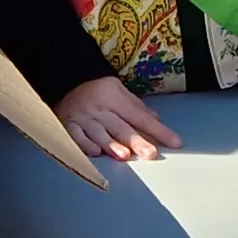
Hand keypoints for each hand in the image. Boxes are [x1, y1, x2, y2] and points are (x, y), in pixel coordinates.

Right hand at [58, 77, 180, 162]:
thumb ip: (136, 106)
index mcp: (114, 97)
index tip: (174, 142)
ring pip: (98, 132)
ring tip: (124, 155)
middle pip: (120, 126)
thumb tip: (157, 121)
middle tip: (151, 153)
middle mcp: (99, 108)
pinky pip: (76, 136)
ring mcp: (83, 117)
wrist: (63, 82)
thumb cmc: (96, 90)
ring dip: (111, 144)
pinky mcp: (68, 125)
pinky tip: (95, 153)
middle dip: (136, 141)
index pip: (140, 116)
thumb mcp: (118, 90)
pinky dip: (85, 144)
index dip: (158, 130)